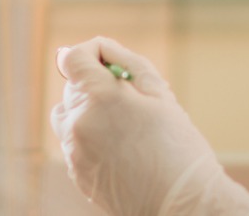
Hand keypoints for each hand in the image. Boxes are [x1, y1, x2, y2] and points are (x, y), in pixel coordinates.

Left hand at [49, 37, 248, 215]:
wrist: (181, 203)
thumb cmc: (178, 147)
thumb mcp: (160, 94)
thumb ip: (127, 63)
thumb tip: (102, 49)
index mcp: (101, 97)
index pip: (72, 58)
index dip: (90, 52)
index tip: (108, 60)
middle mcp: (79, 123)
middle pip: (72, 87)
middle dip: (96, 85)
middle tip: (131, 100)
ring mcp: (74, 151)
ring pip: (67, 116)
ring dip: (87, 111)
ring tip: (122, 126)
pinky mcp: (77, 173)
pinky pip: (73, 144)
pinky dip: (89, 138)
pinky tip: (120, 150)